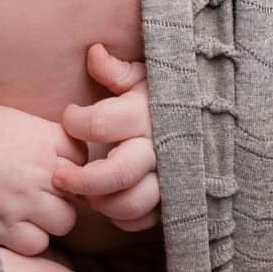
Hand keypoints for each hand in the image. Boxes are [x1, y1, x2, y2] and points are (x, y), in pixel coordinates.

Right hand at [0, 102, 82, 256]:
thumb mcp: (10, 120)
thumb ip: (43, 138)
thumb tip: (66, 156)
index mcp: (42, 139)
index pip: (82, 156)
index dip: (67, 162)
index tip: (49, 162)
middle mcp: (40, 171)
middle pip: (78, 192)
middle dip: (62, 192)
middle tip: (38, 188)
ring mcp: (23, 202)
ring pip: (64, 221)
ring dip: (50, 217)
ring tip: (26, 208)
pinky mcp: (4, 228)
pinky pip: (37, 243)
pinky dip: (30, 238)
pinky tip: (13, 224)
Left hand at [53, 43, 160, 232]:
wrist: (214, 116)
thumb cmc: (169, 94)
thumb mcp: (145, 75)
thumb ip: (116, 70)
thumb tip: (94, 52)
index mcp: (146, 113)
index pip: (100, 124)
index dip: (75, 122)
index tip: (69, 117)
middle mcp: (160, 147)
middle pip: (117, 174)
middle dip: (81, 180)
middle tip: (58, 176)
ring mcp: (171, 177)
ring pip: (133, 202)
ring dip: (102, 203)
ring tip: (85, 192)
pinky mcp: (176, 199)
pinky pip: (146, 220)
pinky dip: (123, 217)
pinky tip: (110, 202)